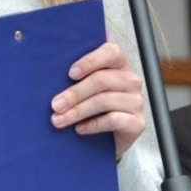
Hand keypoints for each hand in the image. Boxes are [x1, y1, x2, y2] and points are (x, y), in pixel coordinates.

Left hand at [51, 41, 145, 155]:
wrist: (106, 138)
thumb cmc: (90, 105)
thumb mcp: (83, 85)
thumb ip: (76, 72)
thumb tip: (53, 60)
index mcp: (119, 64)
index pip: (111, 52)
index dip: (90, 61)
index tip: (70, 74)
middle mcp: (131, 80)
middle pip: (102, 80)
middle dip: (74, 93)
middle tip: (55, 105)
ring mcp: (136, 101)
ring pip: (104, 101)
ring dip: (77, 111)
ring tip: (58, 120)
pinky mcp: (137, 123)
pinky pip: (113, 120)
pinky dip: (92, 125)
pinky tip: (79, 129)